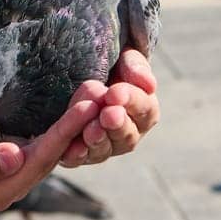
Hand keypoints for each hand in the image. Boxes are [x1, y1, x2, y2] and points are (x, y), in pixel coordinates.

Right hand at [0, 83, 102, 214]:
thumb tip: (16, 158)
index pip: (40, 159)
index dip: (64, 133)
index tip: (86, 106)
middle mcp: (10, 182)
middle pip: (52, 153)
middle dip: (77, 123)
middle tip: (100, 89)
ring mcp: (8, 171)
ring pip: (48, 146)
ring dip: (71, 121)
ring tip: (91, 91)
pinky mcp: (4, 157)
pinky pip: (37, 141)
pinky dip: (55, 122)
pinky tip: (67, 104)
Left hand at [60, 48, 158, 167]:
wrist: (80, 75)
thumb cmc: (110, 67)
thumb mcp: (124, 60)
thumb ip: (136, 68)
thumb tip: (148, 83)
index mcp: (143, 112)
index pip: (145, 110)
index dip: (131, 101)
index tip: (115, 92)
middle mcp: (126, 135)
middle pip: (127, 135)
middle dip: (117, 125)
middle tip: (108, 114)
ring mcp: (103, 147)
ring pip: (104, 150)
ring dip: (98, 140)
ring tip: (91, 130)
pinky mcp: (78, 153)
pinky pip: (78, 159)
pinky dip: (76, 155)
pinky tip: (72, 149)